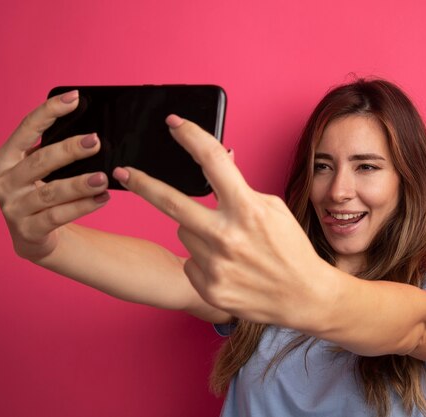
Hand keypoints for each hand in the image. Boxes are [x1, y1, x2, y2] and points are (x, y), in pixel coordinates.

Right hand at [0, 91, 109, 260]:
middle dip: (70, 149)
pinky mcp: (27, 231)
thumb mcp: (40, 169)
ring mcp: (13, 208)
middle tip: (96, 141)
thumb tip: (91, 132)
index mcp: (5, 159)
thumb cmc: (40, 192)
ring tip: (103, 178)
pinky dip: (83, 206)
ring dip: (80, 184)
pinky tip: (102, 199)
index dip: (49, 111)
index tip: (74, 98)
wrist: (33, 235)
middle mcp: (3, 182)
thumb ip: (53, 150)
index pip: (26, 129)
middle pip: (40, 160)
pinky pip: (58, 216)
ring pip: (51, 192)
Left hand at [113, 116, 329, 327]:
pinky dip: (202, 259)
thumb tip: (220, 161)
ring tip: (228, 245)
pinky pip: (190, 260)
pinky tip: (227, 266)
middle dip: (142, 184)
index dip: (190, 136)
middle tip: (123, 173)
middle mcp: (227, 236)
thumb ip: (241, 188)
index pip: (213, 161)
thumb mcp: (273, 209)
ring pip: (183, 232)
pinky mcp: (209, 287)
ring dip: (197, 231)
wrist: (303, 296)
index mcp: (247, 209)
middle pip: (171, 201)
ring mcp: (216, 265)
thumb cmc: (290, 249)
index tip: (174, 124)